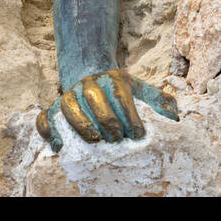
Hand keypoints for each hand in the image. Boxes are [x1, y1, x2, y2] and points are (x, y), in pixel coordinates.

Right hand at [35, 68, 178, 152]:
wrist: (92, 74)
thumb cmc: (120, 90)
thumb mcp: (140, 89)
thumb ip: (158, 100)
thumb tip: (175, 115)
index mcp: (112, 77)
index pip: (120, 93)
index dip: (129, 114)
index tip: (138, 133)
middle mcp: (89, 82)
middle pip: (94, 97)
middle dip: (106, 118)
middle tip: (116, 138)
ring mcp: (69, 93)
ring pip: (69, 105)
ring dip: (80, 124)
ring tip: (94, 140)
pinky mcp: (54, 105)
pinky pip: (45, 116)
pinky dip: (48, 130)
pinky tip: (59, 146)